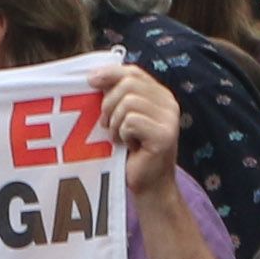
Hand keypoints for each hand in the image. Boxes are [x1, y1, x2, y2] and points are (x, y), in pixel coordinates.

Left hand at [92, 55, 181, 199]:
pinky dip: (122, 134)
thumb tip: (93, 76)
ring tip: (119, 137)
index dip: (110, 73)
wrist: (149, 186)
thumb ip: (116, 96)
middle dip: (109, 103)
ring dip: (115, 122)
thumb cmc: (132, 153)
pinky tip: (127, 145)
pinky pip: (131, 121)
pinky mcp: (164, 135)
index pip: (133, 72)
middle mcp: (169, 103)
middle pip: (129, 84)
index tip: (89, 80)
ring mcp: (169, 119)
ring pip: (128, 102)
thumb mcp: (123, 118)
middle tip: (106, 124)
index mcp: (160, 95)